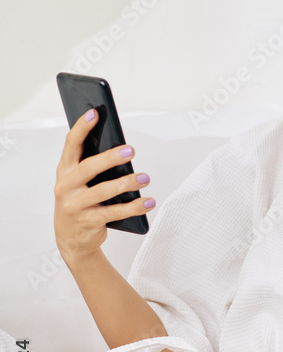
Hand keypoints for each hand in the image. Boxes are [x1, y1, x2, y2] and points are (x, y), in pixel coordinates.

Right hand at [54, 108, 154, 262]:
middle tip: (131, 151)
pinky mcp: (88, 222)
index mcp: (64, 170)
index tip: (95, 113)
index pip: (71, 144)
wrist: (71, 239)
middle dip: (110, 158)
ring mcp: (75, 206)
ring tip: (145, 178)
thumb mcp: (79, 181)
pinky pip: (114, 213)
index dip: (82, 128)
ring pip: (103, 191)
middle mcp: (66, 187)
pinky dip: (134, 207)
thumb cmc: (79, 200)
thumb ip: (92, 164)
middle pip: (88, 168)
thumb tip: (120, 147)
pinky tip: (148, 201)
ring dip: (127, 183)